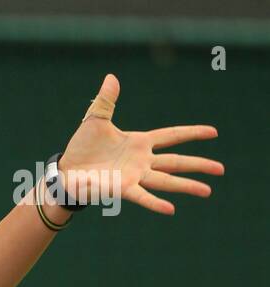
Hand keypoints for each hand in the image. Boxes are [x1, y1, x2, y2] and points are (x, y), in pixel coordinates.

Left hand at [59, 74, 223, 214]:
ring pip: (166, 180)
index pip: (171, 136)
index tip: (214, 132)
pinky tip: (171, 209)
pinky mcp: (122, 188)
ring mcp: (134, 176)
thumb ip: (106, 101)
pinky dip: (155, 203)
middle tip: (221, 169)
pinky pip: (142, 196)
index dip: (191, 133)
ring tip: (207, 191)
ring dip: (186, 186)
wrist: (66, 170)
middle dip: (198, 164)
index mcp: (139, 142)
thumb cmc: (82, 147)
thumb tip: (111, 77)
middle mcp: (141, 161)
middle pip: (176, 162)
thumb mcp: (95, 120)